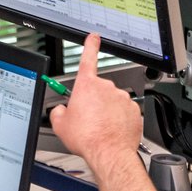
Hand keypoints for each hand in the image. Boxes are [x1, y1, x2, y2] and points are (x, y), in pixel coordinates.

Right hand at [49, 34, 142, 173]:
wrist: (108, 152)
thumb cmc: (86, 137)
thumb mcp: (59, 124)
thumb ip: (58, 110)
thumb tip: (61, 110)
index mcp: (87, 86)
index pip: (88, 59)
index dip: (90, 46)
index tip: (93, 38)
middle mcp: (106, 88)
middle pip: (96, 90)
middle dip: (91, 101)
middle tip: (85, 119)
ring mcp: (122, 98)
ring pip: (110, 102)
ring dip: (104, 111)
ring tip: (97, 128)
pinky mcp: (133, 110)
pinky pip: (122, 112)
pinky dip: (117, 119)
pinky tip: (109, 131)